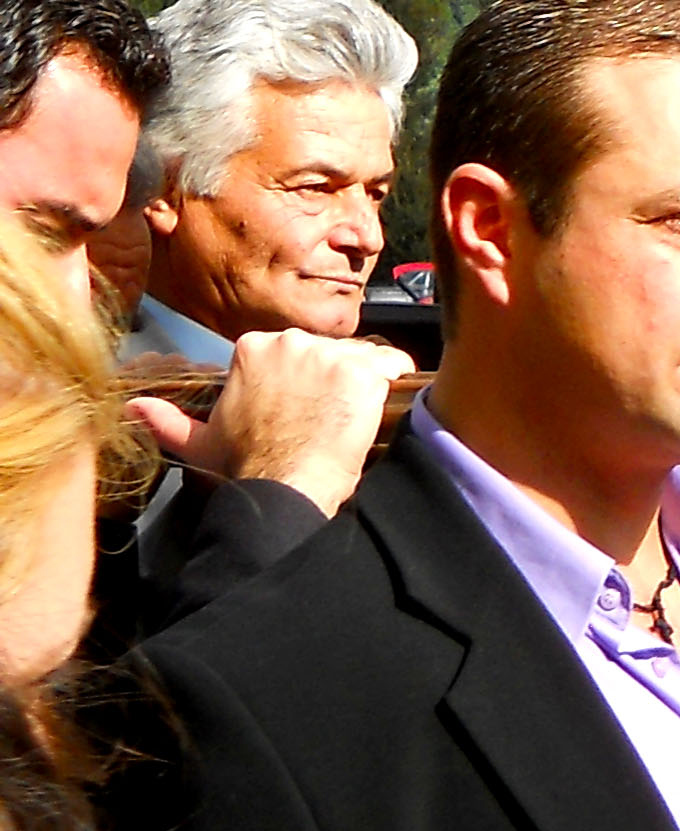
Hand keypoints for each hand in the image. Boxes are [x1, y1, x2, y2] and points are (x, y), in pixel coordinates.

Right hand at [128, 333, 417, 520]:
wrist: (282, 488)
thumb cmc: (243, 467)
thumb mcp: (200, 443)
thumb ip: (168, 420)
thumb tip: (134, 407)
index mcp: (254, 349)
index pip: (290, 352)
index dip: (299, 378)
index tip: (298, 406)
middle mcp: (292, 342)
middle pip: (326, 351)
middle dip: (330, 377)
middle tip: (326, 416)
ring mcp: (330, 355)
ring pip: (359, 357)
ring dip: (361, 382)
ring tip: (351, 417)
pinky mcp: (364, 372)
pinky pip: (393, 364)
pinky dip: (394, 379)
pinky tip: (384, 402)